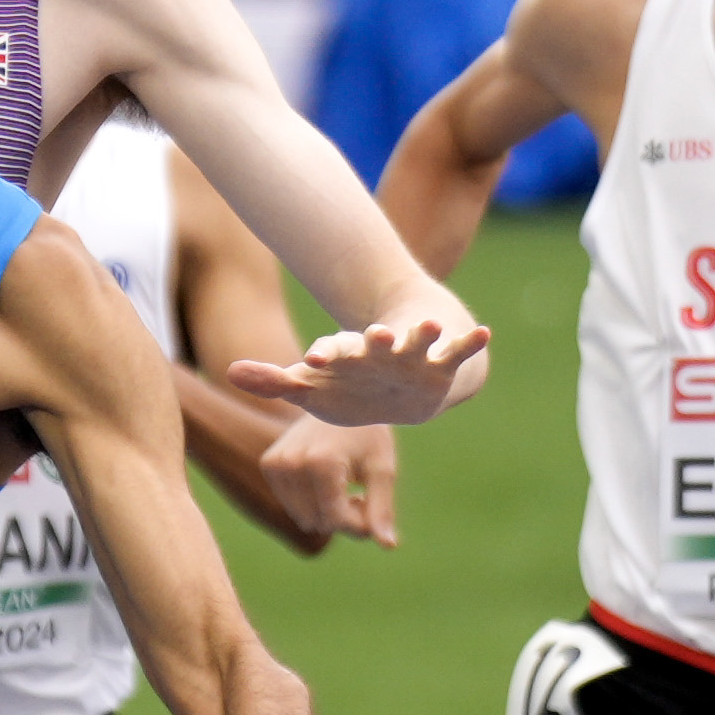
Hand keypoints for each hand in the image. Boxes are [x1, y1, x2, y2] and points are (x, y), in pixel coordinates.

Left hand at [229, 300, 490, 428]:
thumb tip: (228, 371)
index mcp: (347, 357)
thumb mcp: (312, 388)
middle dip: (376, 342)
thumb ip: (275, 381)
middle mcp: (379, 351)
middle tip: (376, 337)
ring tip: (432, 326)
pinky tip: (485, 332)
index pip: (333, 355)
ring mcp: (412, 355)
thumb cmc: (348, 385)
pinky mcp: (440, 364)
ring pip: (418, 341)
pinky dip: (470, 341)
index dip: (325, 356)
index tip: (314, 359)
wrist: (396, 380)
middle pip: (376, 345)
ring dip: (424, 333)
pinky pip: (458, 350)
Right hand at [244, 411, 397, 552]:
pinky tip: (326, 480)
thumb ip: (382, 509)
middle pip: (320, 522)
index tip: (371, 501)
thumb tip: (388, 546)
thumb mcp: (381, 468)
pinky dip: (312, 503)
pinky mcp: (269, 464)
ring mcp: (275, 464)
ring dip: (328, 513)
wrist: (339, 395)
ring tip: (345, 485)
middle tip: (359, 490)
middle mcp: (291, 463)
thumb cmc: (368, 433)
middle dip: (345, 517)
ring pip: (305, 519)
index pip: (337, 520)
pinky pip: (293, 506)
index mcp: (320, 463)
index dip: (360, 522)